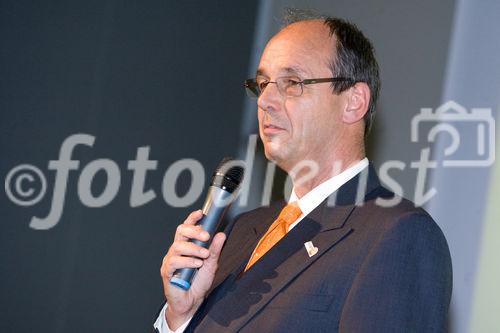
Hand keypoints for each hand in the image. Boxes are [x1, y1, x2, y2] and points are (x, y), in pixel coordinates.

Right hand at [160, 210, 226, 329]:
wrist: (191, 301)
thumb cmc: (198, 282)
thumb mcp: (211, 264)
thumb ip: (215, 249)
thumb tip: (221, 234)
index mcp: (186, 245)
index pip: (187, 227)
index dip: (192, 219)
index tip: (201, 214)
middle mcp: (176, 250)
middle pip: (180, 232)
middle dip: (194, 231)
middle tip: (206, 236)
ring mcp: (170, 260)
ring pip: (178, 246)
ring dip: (194, 249)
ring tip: (204, 255)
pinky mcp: (167, 271)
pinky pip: (175, 261)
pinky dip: (188, 261)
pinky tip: (197, 264)